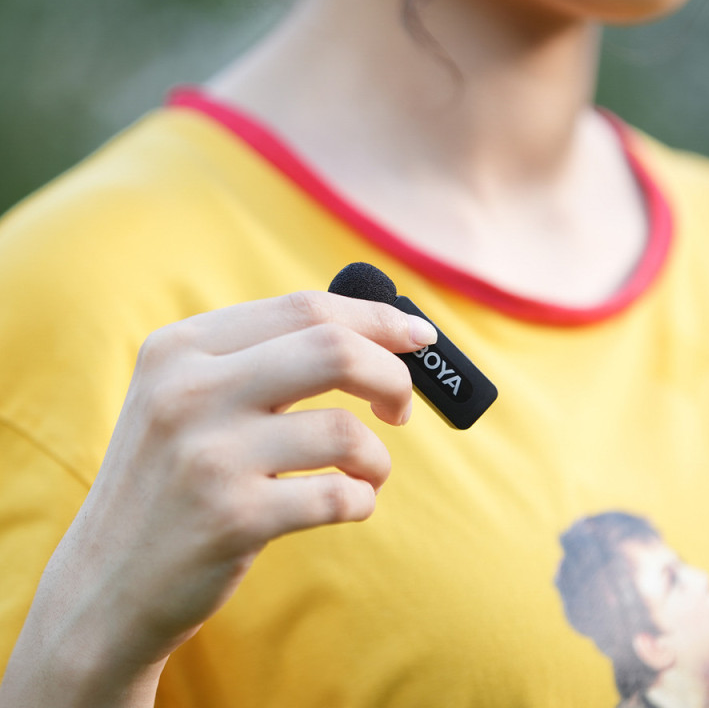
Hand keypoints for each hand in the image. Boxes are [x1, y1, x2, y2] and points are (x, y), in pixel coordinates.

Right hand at [0, 291, 435, 706]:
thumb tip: (376, 331)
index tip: (419, 336)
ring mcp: (208, 454)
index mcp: (182, 347)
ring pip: (345, 431)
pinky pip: (338, 496)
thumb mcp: (189, 400)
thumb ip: (265, 359)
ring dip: (377, 456)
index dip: (377, 318)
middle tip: (401, 407)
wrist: (103, 585)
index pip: (305, 308)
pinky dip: (362, 499)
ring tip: (367, 472)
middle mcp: (189, 390)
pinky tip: (349, 504)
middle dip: (392, 375)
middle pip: (335, 350)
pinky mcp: (230, 518)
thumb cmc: (172, 480)